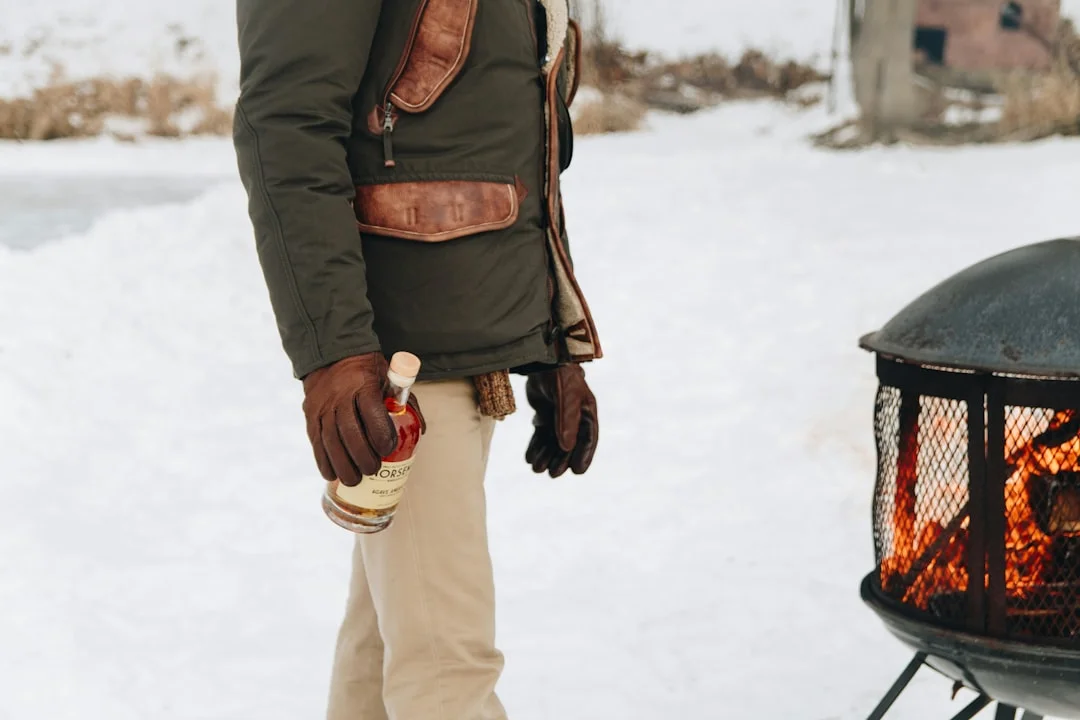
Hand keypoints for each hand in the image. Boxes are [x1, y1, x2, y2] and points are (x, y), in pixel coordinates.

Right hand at [301, 353, 422, 485]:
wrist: (332, 356)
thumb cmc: (368, 373)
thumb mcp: (389, 379)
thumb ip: (405, 403)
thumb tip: (420, 431)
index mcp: (363, 385)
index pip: (372, 414)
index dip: (381, 436)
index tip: (388, 450)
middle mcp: (340, 395)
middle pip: (350, 432)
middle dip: (362, 456)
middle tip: (372, 470)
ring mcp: (322, 405)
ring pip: (330, 440)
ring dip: (342, 464)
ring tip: (354, 480)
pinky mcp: (310, 414)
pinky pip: (315, 441)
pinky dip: (323, 461)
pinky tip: (331, 474)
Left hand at [525, 364, 598, 477]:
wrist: (540, 358)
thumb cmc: (559, 373)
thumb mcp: (566, 396)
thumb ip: (566, 420)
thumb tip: (566, 447)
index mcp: (586, 411)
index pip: (588, 438)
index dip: (584, 455)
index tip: (577, 471)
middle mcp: (574, 416)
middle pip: (569, 444)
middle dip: (561, 459)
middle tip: (552, 474)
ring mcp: (559, 416)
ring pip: (553, 441)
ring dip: (546, 455)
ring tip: (536, 468)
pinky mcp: (545, 413)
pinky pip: (541, 435)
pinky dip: (536, 446)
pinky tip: (529, 458)